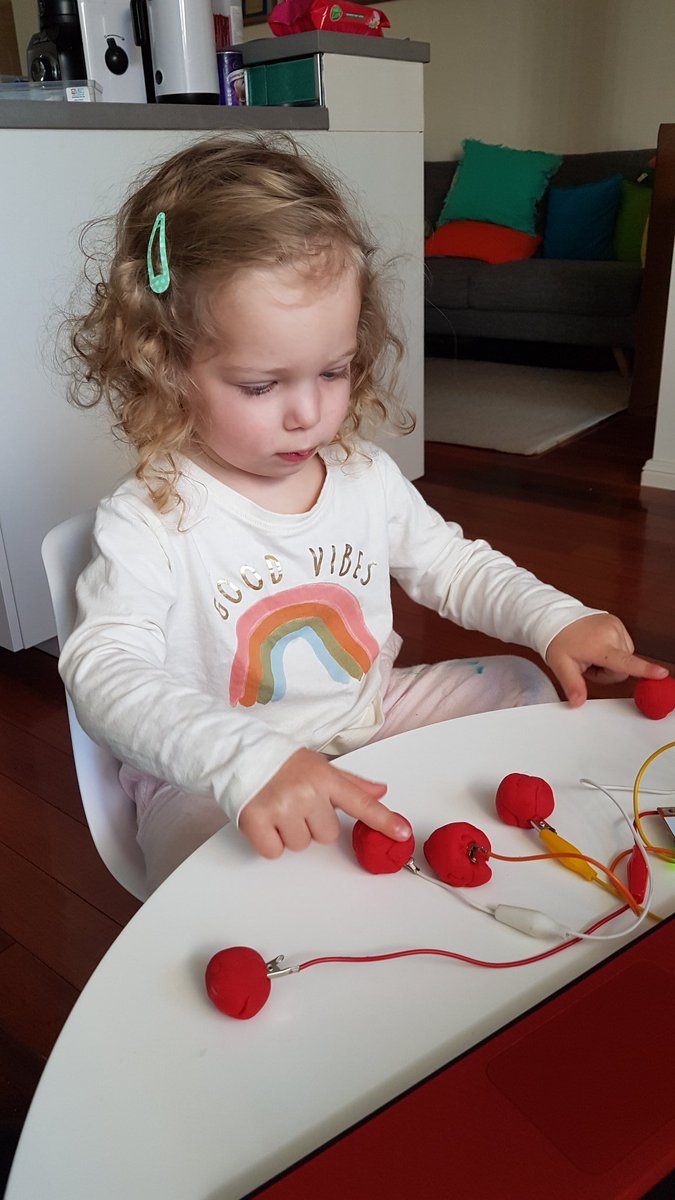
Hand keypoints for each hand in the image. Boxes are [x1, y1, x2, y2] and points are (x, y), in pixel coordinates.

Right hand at [238, 748, 410, 858]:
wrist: (239, 754)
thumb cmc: (282, 763)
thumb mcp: (318, 766)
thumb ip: (350, 783)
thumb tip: (381, 792)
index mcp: (324, 777)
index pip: (361, 803)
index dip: (384, 821)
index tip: (402, 834)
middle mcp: (306, 792)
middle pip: (327, 835)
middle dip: (312, 824)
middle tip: (296, 804)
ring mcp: (281, 807)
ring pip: (302, 845)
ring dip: (290, 833)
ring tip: (278, 809)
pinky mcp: (257, 821)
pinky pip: (275, 851)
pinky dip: (269, 842)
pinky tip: (265, 821)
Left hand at [546, 613, 667, 706]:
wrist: (557, 618)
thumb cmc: (559, 640)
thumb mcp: (561, 665)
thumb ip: (572, 685)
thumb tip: (577, 702)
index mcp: (598, 645)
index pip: (625, 661)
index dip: (644, 669)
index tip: (661, 673)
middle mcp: (611, 633)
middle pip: (623, 669)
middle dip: (607, 672)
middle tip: (588, 663)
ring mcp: (616, 626)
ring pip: (625, 658)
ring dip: (611, 661)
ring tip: (592, 652)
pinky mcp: (618, 623)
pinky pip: (623, 647)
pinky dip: (613, 650)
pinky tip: (598, 645)